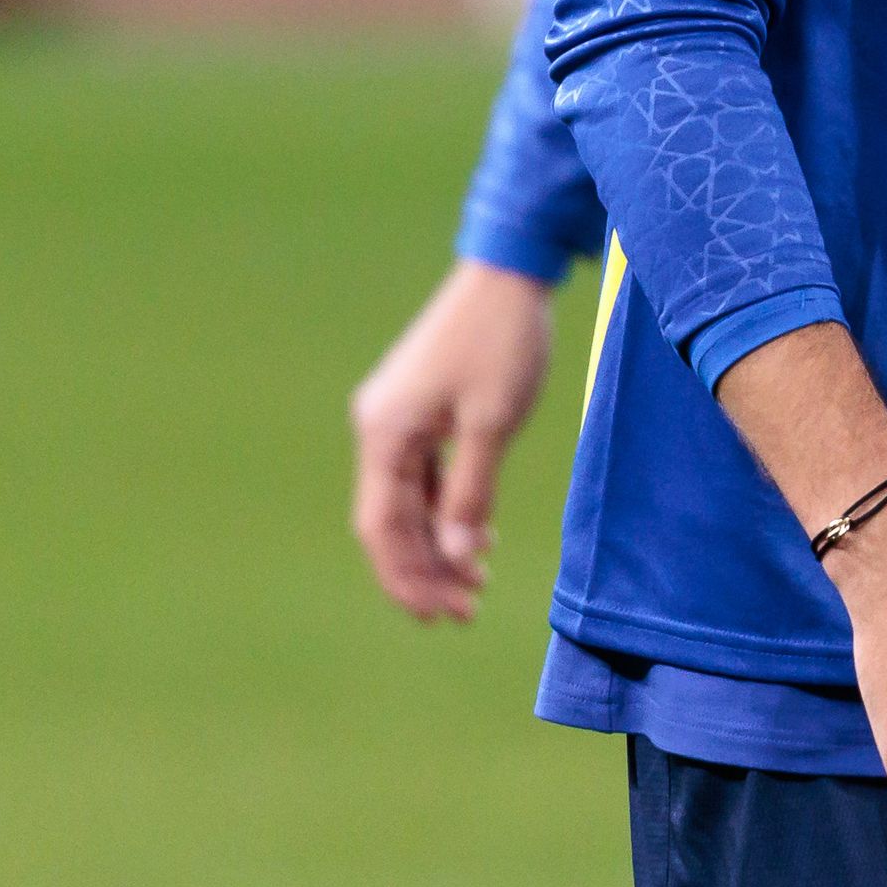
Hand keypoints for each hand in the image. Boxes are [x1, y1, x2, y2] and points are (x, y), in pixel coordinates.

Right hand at [348, 261, 557, 619]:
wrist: (509, 272)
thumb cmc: (504, 342)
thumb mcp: (495, 422)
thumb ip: (472, 491)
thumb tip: (457, 557)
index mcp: (384, 434)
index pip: (383, 527)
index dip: (410, 577)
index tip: (446, 613)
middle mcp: (377, 428)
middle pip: (389, 521)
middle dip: (425, 570)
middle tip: (466, 612)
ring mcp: (395, 417)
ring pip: (406, 500)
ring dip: (437, 543)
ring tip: (475, 583)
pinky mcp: (418, 408)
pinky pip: (421, 474)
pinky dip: (445, 507)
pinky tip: (477, 535)